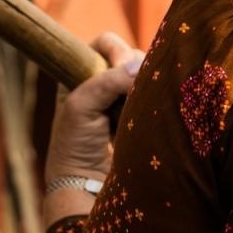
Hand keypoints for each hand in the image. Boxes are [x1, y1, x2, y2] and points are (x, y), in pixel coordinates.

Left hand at [45, 31, 143, 189]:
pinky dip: (157, 96)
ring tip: (140, 103)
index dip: (115, 49)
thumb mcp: (81, 106)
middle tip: (132, 88)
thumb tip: (137, 65)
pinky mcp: (142, 115)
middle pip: (129, 56)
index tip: (120, 67)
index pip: (104, 44)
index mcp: (81, 74)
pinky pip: (156, 93)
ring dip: (146, 83)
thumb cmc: (75, 146)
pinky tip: (152, 108)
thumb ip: (107, 80)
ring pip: (146, 74)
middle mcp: (104, 83)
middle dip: (134, 66)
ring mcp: (125, 99)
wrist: (88, 187)